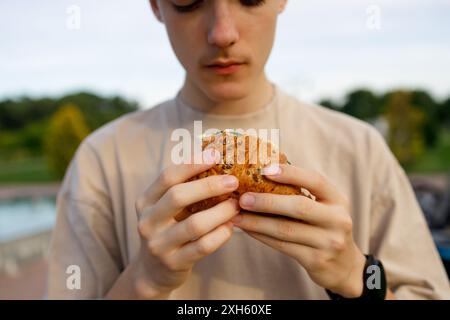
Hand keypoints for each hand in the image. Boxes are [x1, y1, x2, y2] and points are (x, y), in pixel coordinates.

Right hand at [133, 149, 239, 297]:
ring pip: (194, 224)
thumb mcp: (165, 208)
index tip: (215, 155)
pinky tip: (231, 227)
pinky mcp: (173, 263)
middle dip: (209, 185)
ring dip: (221, 212)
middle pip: (178, 196)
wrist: (153, 272)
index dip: (192, 163)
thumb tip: (216, 160)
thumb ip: (183, 188)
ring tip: (236, 205)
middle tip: (233, 180)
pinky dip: (221, 234)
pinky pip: (203, 246)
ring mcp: (158, 244)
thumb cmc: (168, 230)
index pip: (168, 176)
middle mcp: (147, 221)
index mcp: (145, 201)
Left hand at [232, 164, 365, 297]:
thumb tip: (263, 173)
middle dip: (267, 201)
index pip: (315, 180)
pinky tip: (248, 230)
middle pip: (299, 206)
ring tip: (237, 215)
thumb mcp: (325, 207)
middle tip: (243, 198)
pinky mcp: (316, 260)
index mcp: (338, 200)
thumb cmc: (324, 228)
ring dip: (257, 222)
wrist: (344, 267)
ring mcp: (328, 242)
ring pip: (286, 229)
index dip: (291, 173)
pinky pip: (283, 246)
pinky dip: (262, 236)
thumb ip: (302, 193)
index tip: (265, 170)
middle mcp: (337, 219)